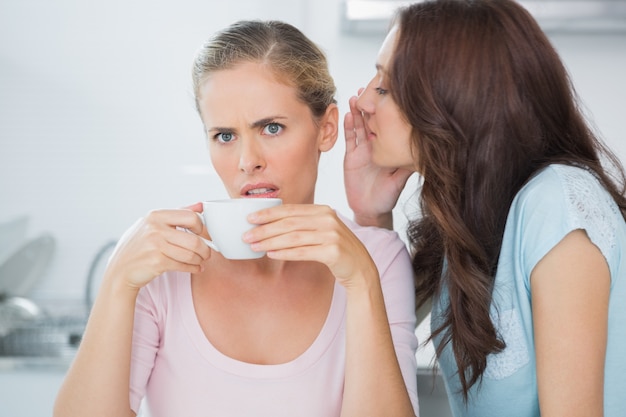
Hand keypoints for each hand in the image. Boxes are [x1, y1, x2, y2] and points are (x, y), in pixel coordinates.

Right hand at [104, 205, 210, 290]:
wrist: (120, 270)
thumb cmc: (139, 246)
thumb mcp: (153, 224)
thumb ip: (177, 214)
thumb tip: (201, 206)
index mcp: (156, 215)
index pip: (190, 217)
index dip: (202, 227)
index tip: (204, 235)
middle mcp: (155, 228)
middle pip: (194, 239)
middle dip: (205, 248)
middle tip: (207, 252)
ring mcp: (155, 246)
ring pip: (191, 254)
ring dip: (200, 260)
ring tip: (201, 261)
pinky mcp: (157, 262)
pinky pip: (184, 265)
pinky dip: (194, 268)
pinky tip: (196, 268)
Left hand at [245, 204, 377, 288]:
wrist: (360, 268)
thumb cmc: (335, 250)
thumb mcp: (322, 230)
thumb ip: (303, 224)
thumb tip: (270, 225)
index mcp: (323, 210)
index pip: (290, 210)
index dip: (268, 213)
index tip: (250, 218)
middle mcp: (328, 219)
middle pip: (289, 223)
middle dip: (264, 229)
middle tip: (246, 235)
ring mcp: (332, 235)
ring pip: (293, 237)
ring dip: (270, 242)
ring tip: (254, 246)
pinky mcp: (333, 251)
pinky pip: (302, 252)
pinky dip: (284, 253)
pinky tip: (271, 255)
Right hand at [343, 94, 412, 227]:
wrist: (371, 210)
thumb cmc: (387, 196)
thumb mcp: (401, 179)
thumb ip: (407, 166)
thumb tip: (421, 152)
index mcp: (387, 148)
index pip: (386, 125)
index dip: (385, 111)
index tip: (387, 96)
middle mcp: (374, 146)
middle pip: (371, 121)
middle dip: (369, 105)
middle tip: (368, 88)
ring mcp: (362, 150)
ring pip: (359, 126)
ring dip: (357, 112)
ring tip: (356, 97)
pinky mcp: (351, 157)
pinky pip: (349, 140)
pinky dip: (348, 127)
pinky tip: (348, 115)